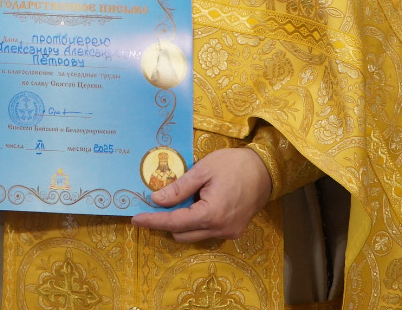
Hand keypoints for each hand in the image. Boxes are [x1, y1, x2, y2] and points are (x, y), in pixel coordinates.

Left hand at [130, 147, 270, 242]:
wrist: (266, 170)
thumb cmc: (234, 165)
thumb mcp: (202, 170)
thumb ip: (179, 188)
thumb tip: (156, 199)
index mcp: (211, 214)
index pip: (174, 222)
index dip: (153, 221)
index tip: (135, 219)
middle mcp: (220, 230)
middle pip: (182, 234)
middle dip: (166, 222)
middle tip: (156, 204)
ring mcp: (228, 233)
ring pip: (194, 236)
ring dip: (181, 223)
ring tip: (179, 200)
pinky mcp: (234, 231)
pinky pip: (207, 233)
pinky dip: (196, 223)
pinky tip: (195, 204)